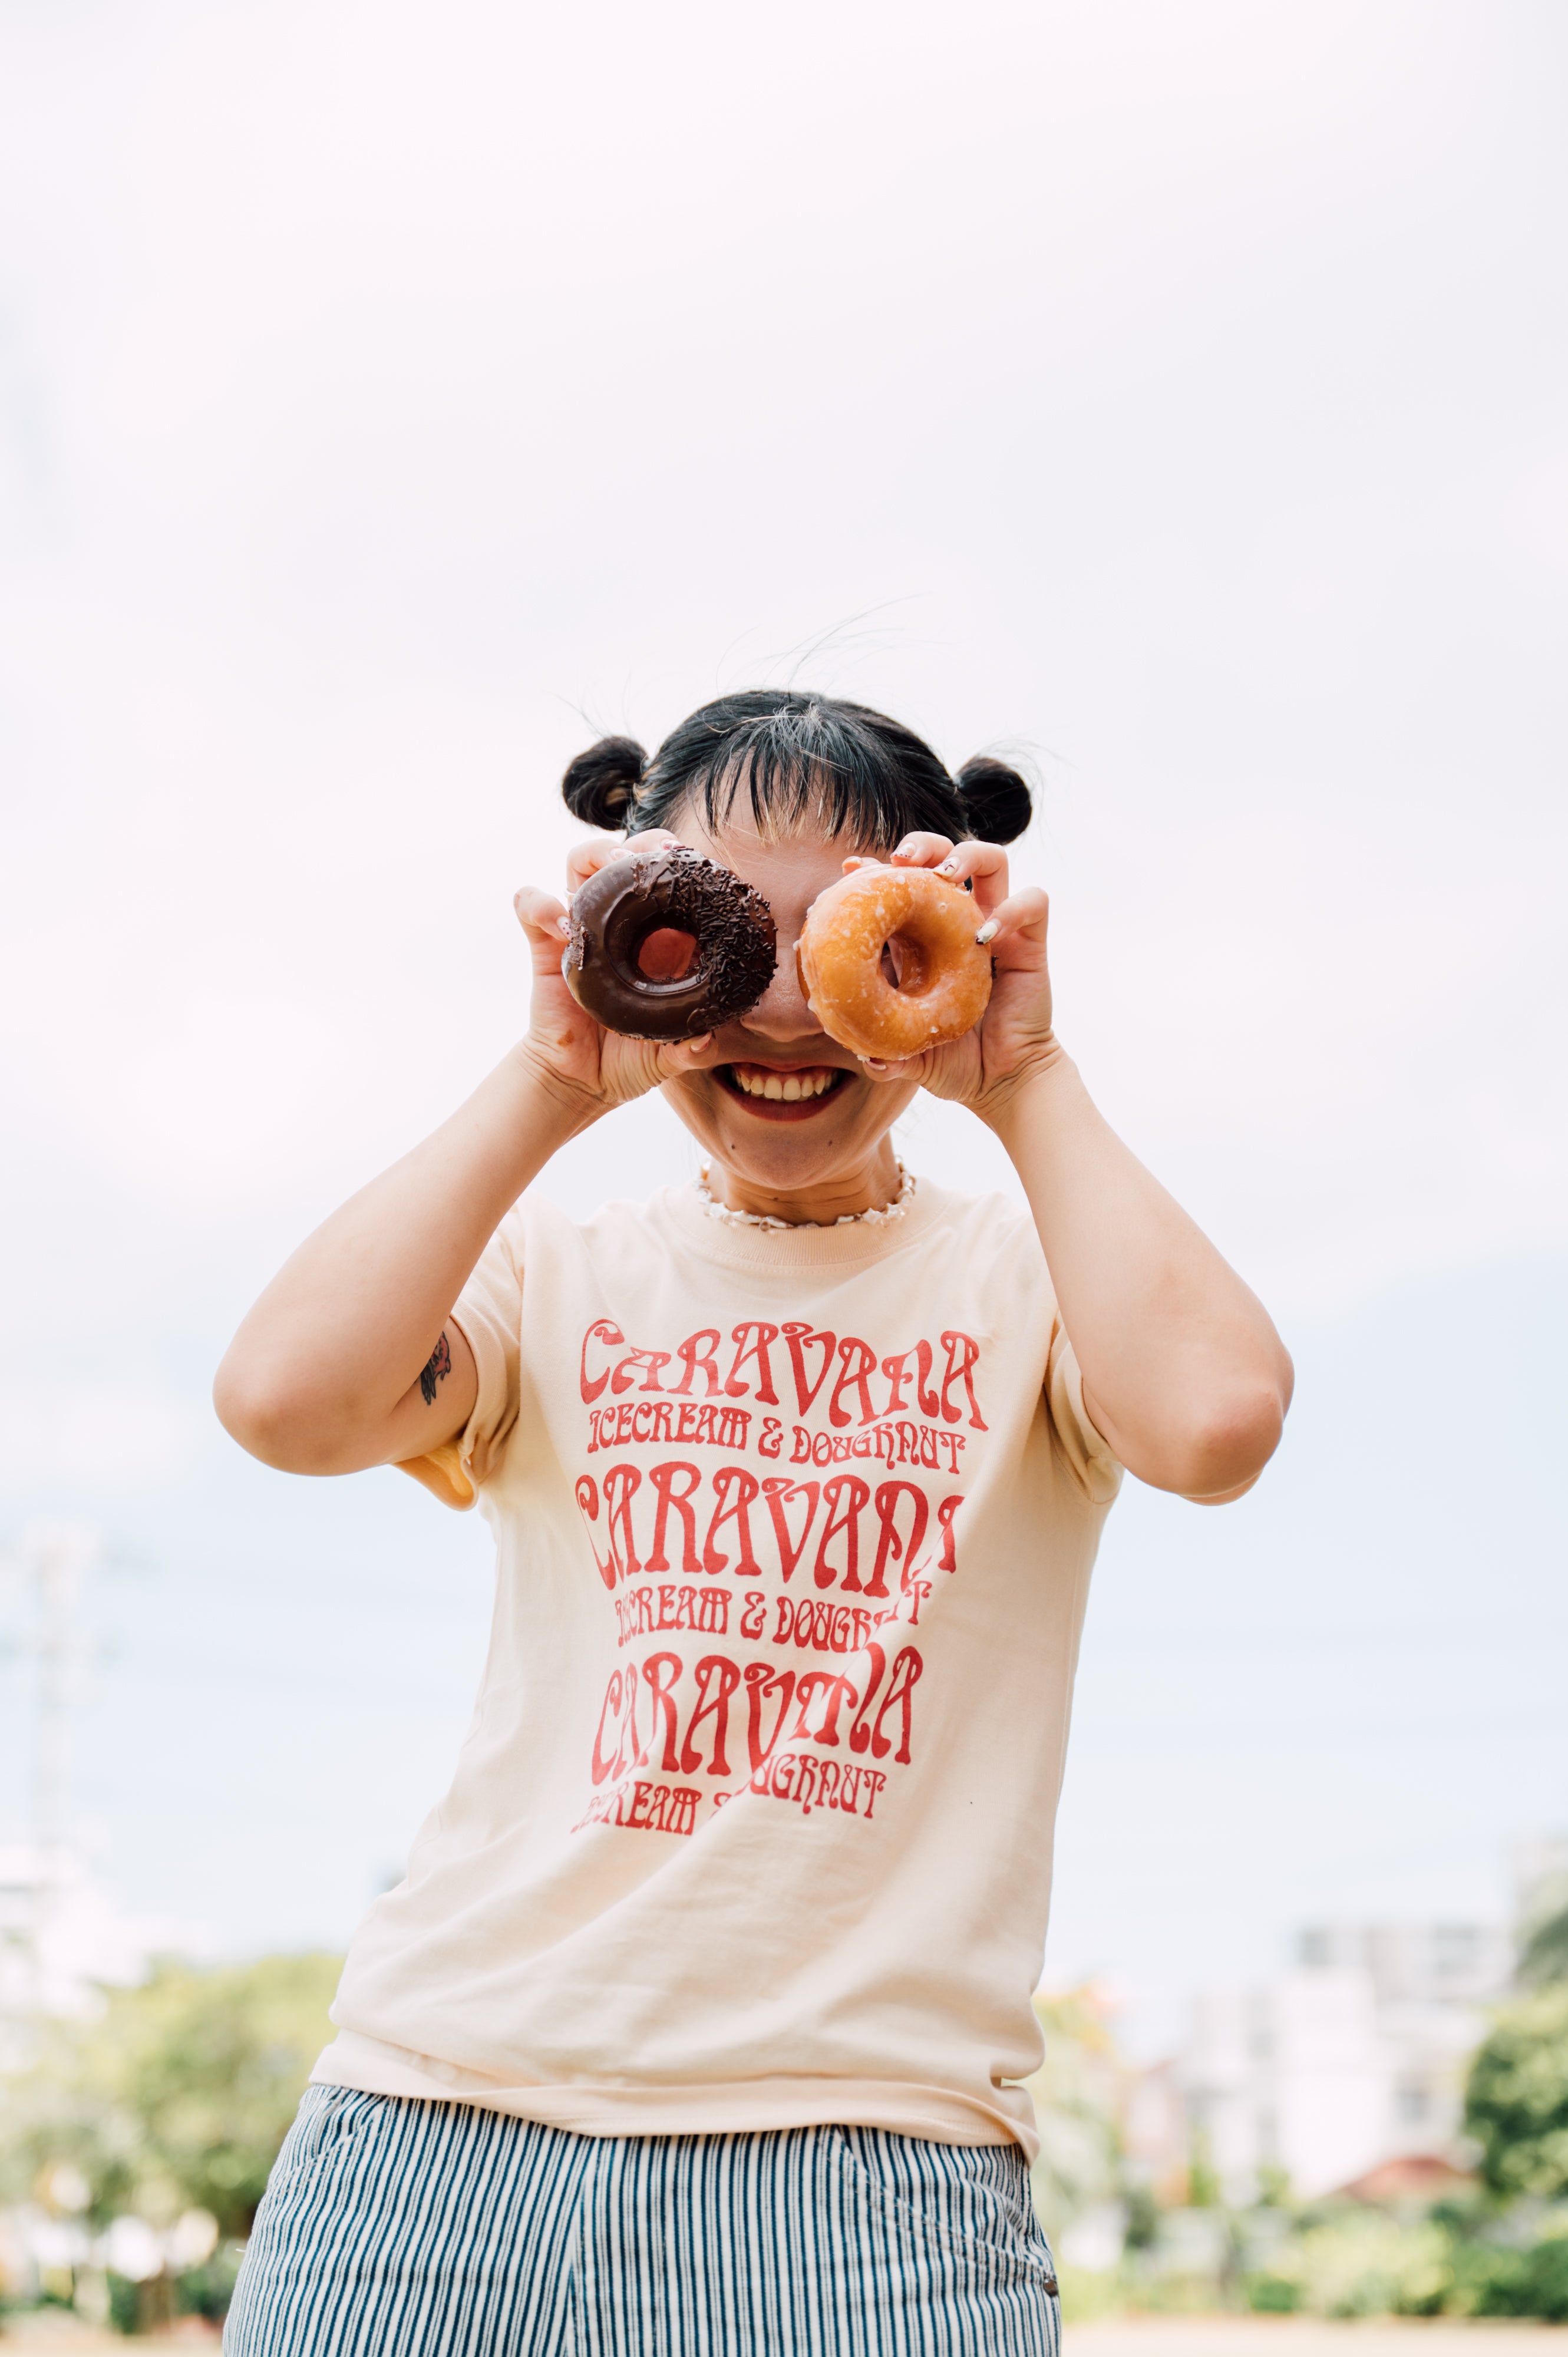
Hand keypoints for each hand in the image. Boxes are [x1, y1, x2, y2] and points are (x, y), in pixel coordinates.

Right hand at [511, 831, 714, 1124]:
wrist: (581, 1080)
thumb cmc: (630, 1059)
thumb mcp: (666, 1057)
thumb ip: (688, 1050)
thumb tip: (705, 1041)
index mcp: (658, 938)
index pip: (668, 879)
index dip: (682, 862)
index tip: (696, 863)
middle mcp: (618, 923)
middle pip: (627, 856)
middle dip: (643, 843)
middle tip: (660, 855)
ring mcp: (580, 928)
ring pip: (580, 863)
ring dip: (596, 855)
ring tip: (612, 869)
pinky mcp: (546, 945)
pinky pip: (530, 906)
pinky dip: (538, 903)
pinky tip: (559, 924)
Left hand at [847, 835, 1061, 1121]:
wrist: (1002, 1083)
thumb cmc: (954, 1063)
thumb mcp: (912, 1057)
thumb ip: (886, 1055)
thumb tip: (862, 1057)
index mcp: (925, 940)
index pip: (903, 887)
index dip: (878, 871)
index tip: (851, 868)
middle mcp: (961, 924)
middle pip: (945, 857)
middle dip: (923, 845)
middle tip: (901, 859)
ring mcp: (998, 928)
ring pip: (992, 862)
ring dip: (967, 856)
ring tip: (945, 875)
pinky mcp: (1030, 944)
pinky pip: (1033, 903)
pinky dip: (1013, 908)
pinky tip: (987, 934)